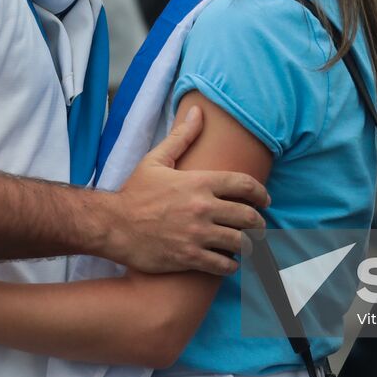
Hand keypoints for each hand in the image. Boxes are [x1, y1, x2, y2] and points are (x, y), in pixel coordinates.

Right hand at [103, 106, 269, 275]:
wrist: (112, 225)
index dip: (261, 193)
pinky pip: (223, 265)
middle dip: (259, 223)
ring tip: (251, 246)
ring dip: (250, 245)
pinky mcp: (189, 258)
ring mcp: (197, 235)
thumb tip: (198, 111)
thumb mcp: (156, 160)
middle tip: (260, 227)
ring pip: (240, 243)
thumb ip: (182, 137)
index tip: (265, 200)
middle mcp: (202, 208)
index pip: (244, 185)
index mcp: (199, 182)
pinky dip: (232, 265)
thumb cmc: (134, 192)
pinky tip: (230, 262)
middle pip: (248, 217)